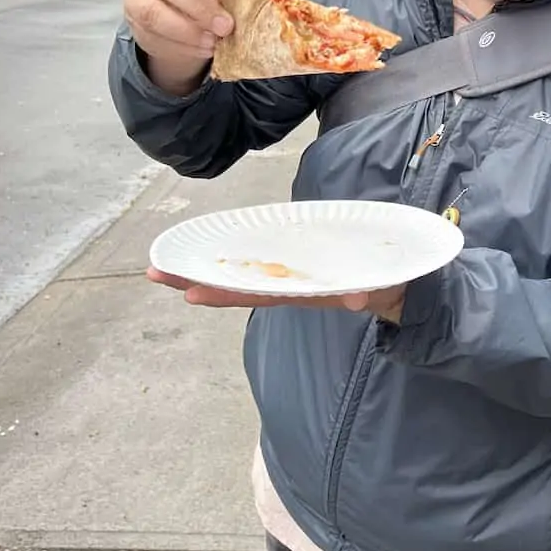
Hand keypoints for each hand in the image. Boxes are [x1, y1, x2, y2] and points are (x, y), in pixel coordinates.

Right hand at [124, 0, 233, 93]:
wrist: (170, 11)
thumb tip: (245, 0)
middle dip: (201, 9)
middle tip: (225, 25)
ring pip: (157, 16)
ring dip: (189, 32)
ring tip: (213, 41)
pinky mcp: (136, 26)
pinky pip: (156, 37)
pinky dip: (183, 46)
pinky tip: (202, 48)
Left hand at [147, 268, 406, 322]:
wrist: (397, 287)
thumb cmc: (388, 285)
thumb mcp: (383, 288)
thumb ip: (372, 292)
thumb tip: (357, 299)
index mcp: (305, 292)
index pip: (258, 295)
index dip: (225, 293)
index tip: (190, 292)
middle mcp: (288, 287)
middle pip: (236, 286)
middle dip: (195, 280)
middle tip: (153, 273)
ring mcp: (287, 276)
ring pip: (238, 275)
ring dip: (201, 270)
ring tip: (162, 266)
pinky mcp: (291, 264)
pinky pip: (253, 263)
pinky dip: (227, 258)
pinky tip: (203, 251)